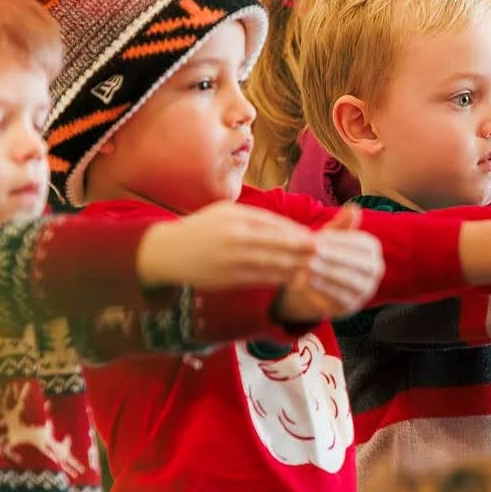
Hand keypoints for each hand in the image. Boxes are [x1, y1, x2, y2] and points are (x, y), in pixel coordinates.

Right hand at [137, 201, 316, 289]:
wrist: (167, 252)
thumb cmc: (201, 228)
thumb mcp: (225, 212)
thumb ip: (253, 217)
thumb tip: (284, 226)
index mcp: (237, 217)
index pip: (275, 225)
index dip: (296, 233)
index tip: (314, 238)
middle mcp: (235, 236)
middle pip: (277, 243)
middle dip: (302, 249)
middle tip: (323, 253)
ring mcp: (231, 258)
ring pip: (271, 262)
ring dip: (294, 266)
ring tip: (312, 268)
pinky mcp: (227, 276)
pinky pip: (259, 277)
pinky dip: (277, 278)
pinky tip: (290, 279)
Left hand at [277, 204, 385, 322]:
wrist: (310, 286)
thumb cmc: (322, 256)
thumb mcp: (328, 239)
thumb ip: (341, 225)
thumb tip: (354, 208)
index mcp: (372, 250)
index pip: (362, 244)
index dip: (341, 240)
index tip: (320, 236)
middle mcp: (375, 270)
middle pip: (359, 263)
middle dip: (335, 256)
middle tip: (314, 252)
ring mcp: (365, 290)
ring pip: (351, 281)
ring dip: (329, 273)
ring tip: (310, 266)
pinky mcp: (351, 306)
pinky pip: (342, 298)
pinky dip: (326, 290)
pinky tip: (310, 282)